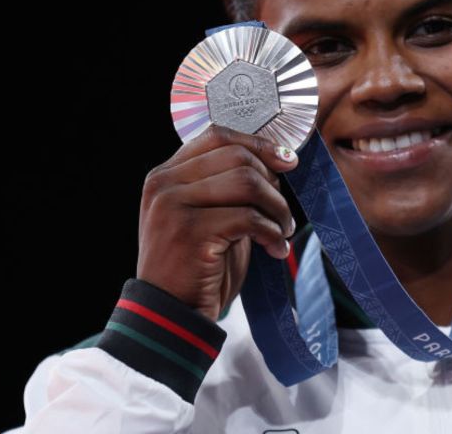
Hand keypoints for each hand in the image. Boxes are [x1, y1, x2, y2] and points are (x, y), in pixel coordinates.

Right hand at [136, 124, 298, 321]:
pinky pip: (249, 217)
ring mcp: (174, 206)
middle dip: (272, 183)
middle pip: (238, 157)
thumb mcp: (207, 217)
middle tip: (282, 213)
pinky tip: (275, 249)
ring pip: (247, 183)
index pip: (216, 135)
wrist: (170, 316)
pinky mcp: (191, 231)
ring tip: (281, 231)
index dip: (258, 144)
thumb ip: (227, 187)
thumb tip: (277, 159)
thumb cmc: (196, 268)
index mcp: (165, 175)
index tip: (287, 161)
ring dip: (277, 207)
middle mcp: (164, 184)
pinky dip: (272, 232)